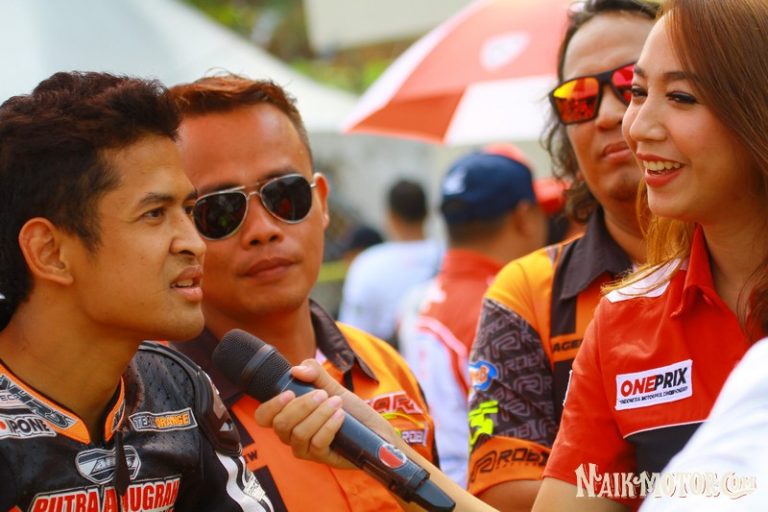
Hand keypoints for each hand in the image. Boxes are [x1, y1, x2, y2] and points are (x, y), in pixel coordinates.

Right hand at [254, 359, 400, 467]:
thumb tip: (296, 369)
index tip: (290, 393)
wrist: (376, 430)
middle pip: (281, 424)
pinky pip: (318, 444)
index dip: (271, 406)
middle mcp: (292, 435)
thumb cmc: (350, 410)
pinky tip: (340, 416)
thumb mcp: (333, 387)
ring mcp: (306, 449)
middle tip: (323, 394)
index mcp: (289, 417)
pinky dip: (329, 426)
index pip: (264, 417)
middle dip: (302, 406)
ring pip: (299, 434)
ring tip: (337, 403)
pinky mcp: (323, 458)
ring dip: (319, 414)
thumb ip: (315, 374)